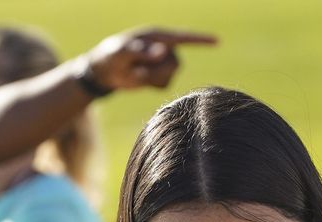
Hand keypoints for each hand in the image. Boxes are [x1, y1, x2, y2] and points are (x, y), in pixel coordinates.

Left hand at [83, 28, 216, 91]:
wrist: (103, 71)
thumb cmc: (110, 55)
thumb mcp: (121, 52)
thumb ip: (141, 51)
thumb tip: (163, 51)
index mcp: (157, 36)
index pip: (183, 38)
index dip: (201, 40)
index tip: (217, 41)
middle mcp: (164, 48)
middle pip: (175, 64)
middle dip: (157, 71)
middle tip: (137, 72)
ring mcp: (162, 63)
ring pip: (171, 76)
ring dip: (152, 79)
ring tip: (136, 74)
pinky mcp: (159, 76)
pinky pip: (165, 86)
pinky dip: (152, 86)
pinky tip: (141, 79)